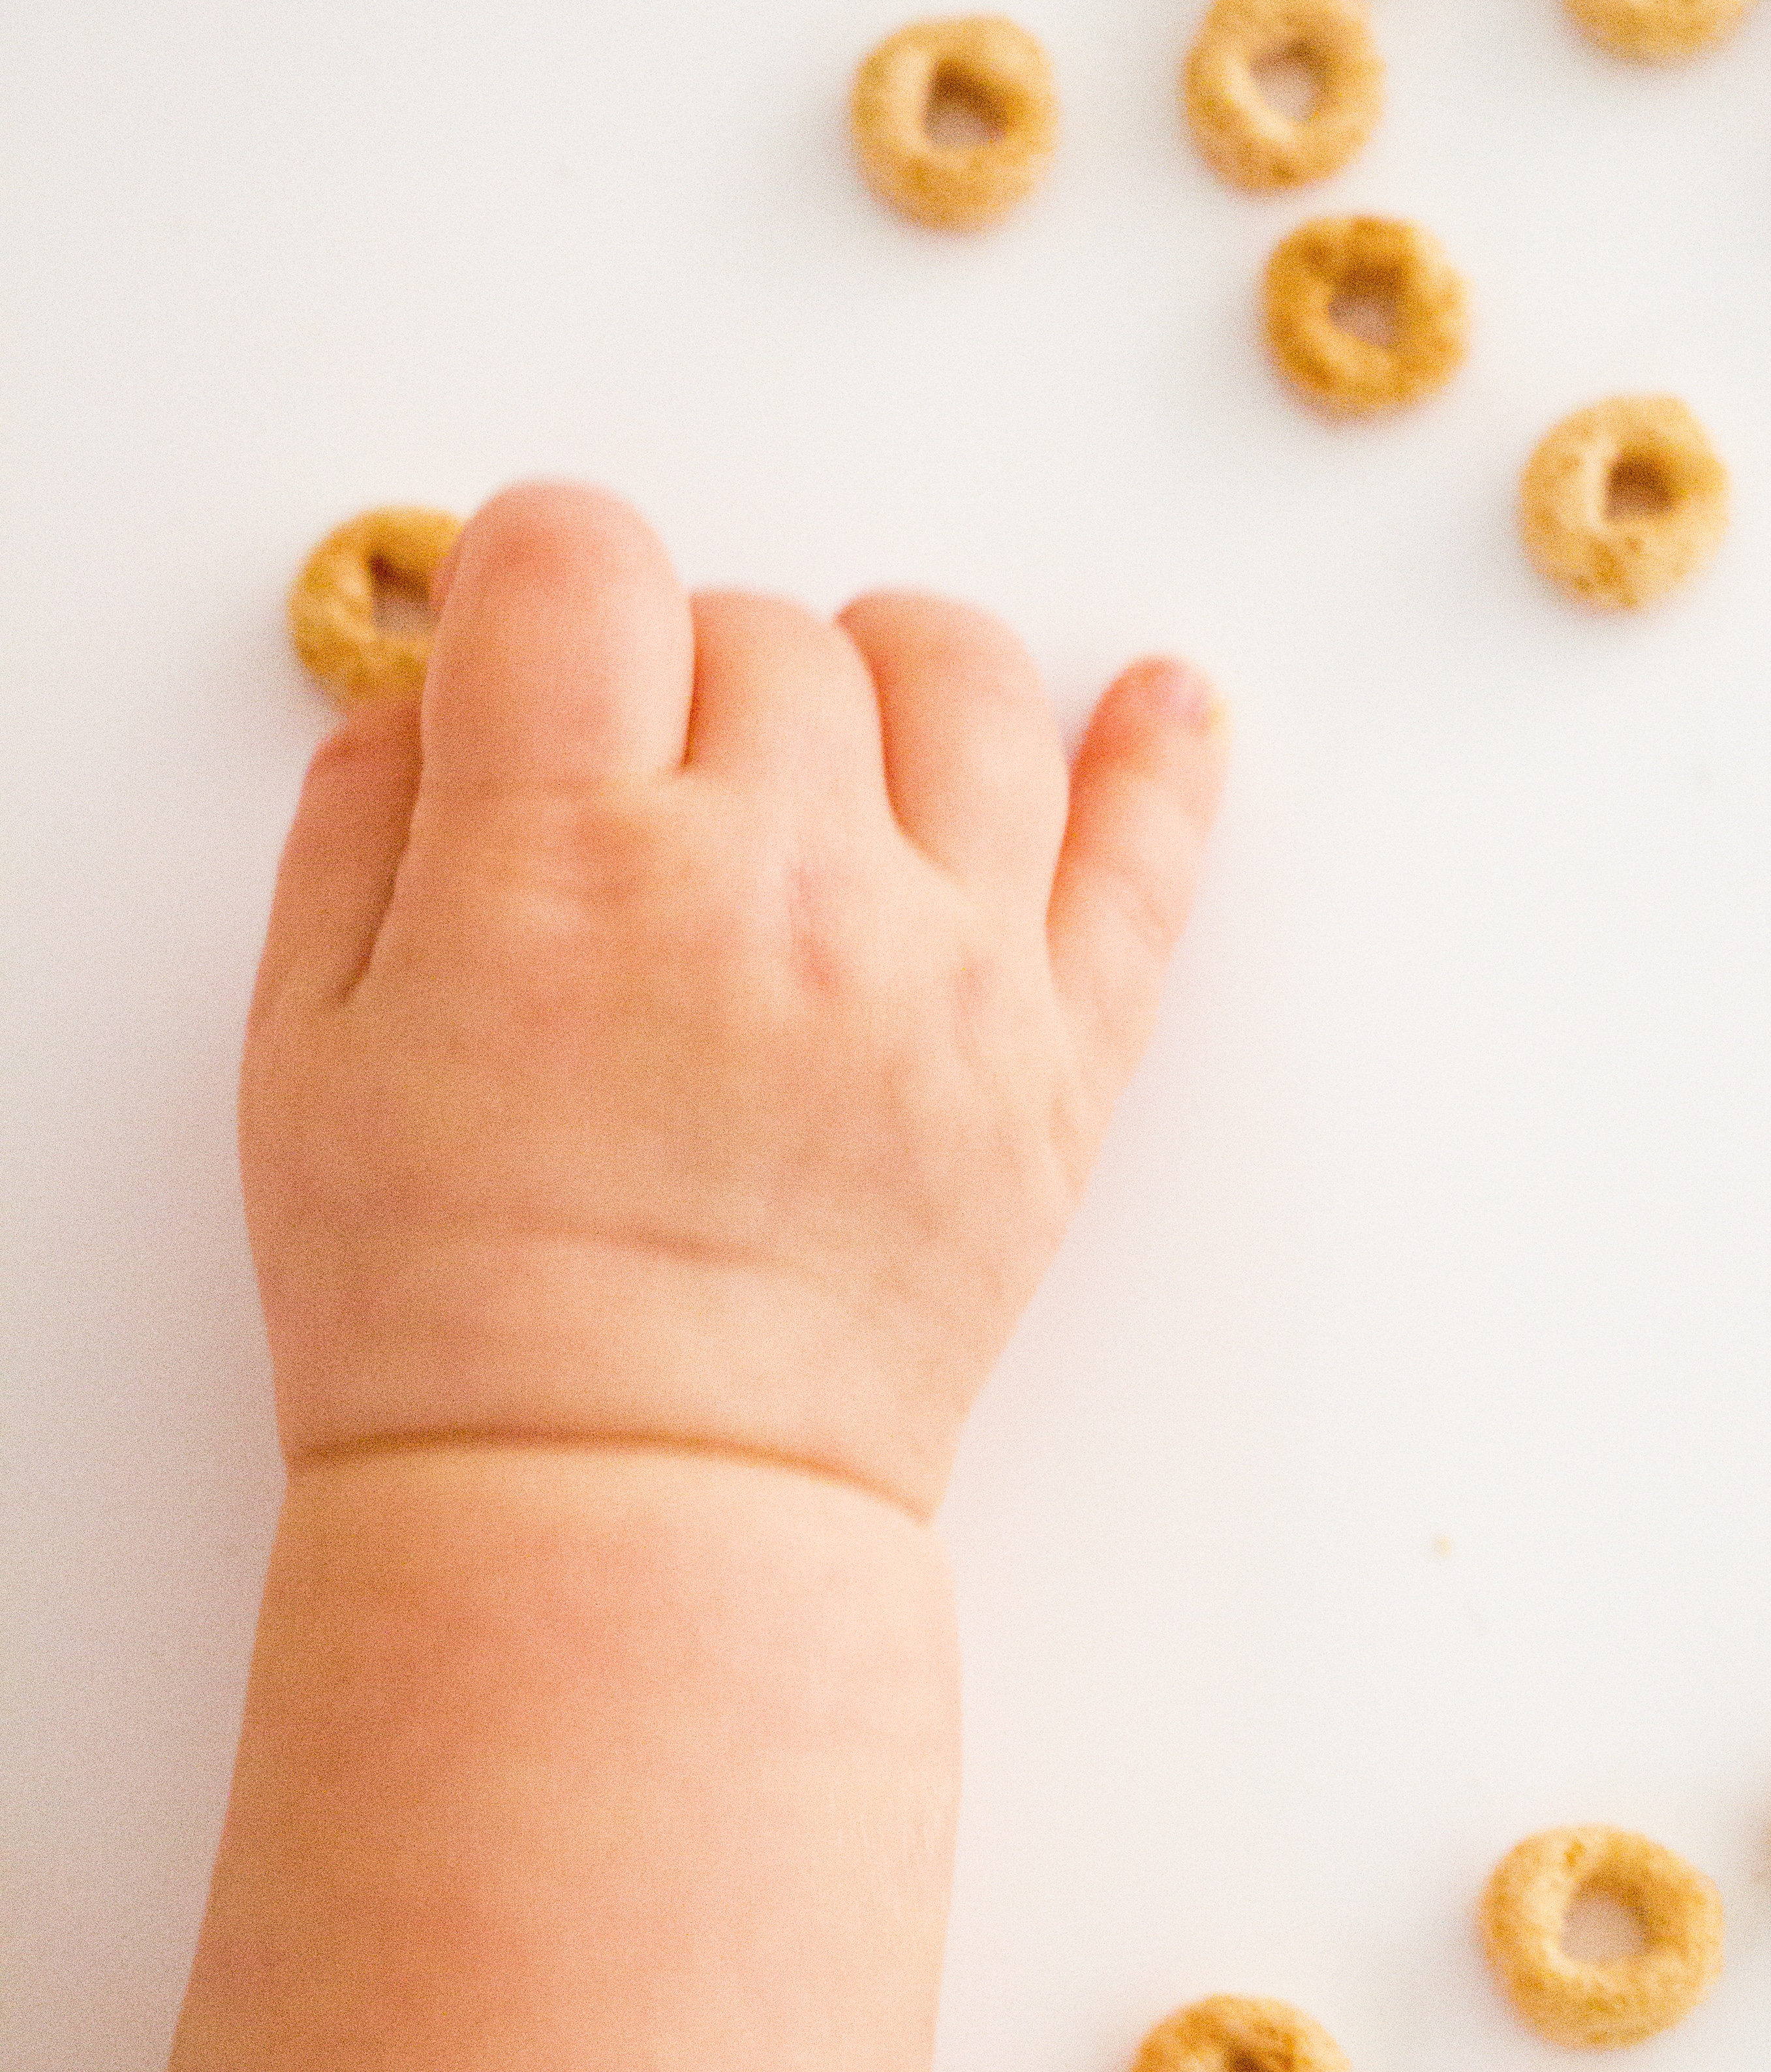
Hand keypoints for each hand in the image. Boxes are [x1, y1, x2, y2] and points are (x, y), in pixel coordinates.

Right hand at [241, 484, 1226, 1515]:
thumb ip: (367, 825)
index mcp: (569, 862)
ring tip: (829, 759)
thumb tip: (439, 685)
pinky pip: (1145, 863)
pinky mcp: (1057, 1065)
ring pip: (965, 681)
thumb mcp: (307, 1047)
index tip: (525, 651)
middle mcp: (784, 884)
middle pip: (768, 628)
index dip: (535, 577)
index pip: (581, 559)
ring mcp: (948, 969)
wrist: (619, 1512)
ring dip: (883, 679)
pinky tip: (1162, 703)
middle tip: (638, 800)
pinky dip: (1161, 761)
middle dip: (681, 674)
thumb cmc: (441, 1308)